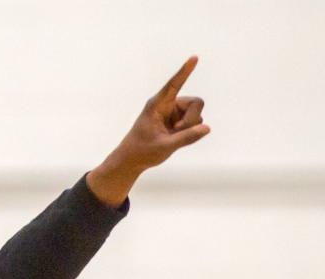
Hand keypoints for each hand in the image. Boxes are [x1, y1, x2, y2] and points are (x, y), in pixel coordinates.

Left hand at [87, 56, 209, 205]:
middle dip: (192, 119)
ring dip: (190, 128)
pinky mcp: (178, 121)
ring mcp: (174, 113)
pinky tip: (175, 138)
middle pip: (196, 103)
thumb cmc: (142, 151)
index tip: (194, 57)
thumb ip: (186, 137)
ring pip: (197, 114)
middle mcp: (168, 105)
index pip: (174, 84)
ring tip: (172, 137)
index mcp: (157, 105)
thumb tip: (207, 128)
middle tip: (178, 131)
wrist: (132, 160)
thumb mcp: (164, 146)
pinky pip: (195, 123)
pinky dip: (190, 132)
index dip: (184, 72)